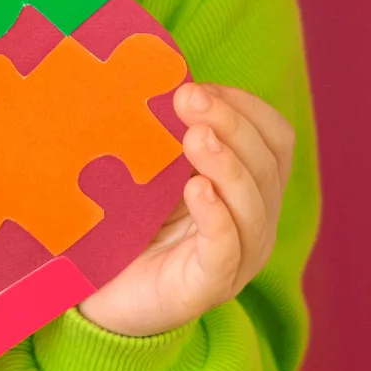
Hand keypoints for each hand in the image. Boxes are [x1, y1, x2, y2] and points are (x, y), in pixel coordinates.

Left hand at [76, 82, 293, 338]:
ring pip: (254, 204)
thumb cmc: (127, 224)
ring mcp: (237, 258)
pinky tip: (195, 190)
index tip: (201, 85)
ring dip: (226, 163)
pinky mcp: (208, 286)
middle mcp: (255, 222)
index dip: (245, 106)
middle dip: (231, 123)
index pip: (275, 138)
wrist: (96, 297)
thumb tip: (161, 74)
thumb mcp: (153, 169)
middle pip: (266, 164)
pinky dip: (217, 215)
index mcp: (250, 189)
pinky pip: (227, 249)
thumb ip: (167, 131)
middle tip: (187, 98)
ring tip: (194, 137)